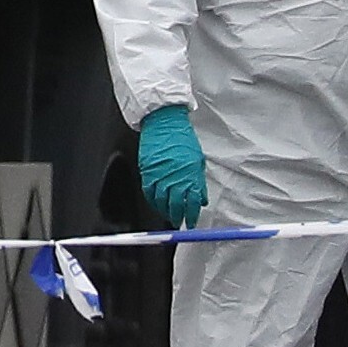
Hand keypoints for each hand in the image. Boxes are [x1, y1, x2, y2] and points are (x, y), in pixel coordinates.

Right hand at [137, 106, 206, 229]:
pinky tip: (157, 204)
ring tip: (169, 215)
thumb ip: (198, 182)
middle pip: (176, 205)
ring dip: (165, 211)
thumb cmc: (183, 138)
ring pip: (161, 201)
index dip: (192, 216)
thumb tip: (200, 199)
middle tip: (180, 223)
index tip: (192, 222)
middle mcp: (175, 177)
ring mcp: (160, 175)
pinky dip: (153, 201)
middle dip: (178, 217)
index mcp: (190, 175)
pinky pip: (149, 192)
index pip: (192, 203)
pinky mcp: (147, 171)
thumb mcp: (198, 160)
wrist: (164, 123)